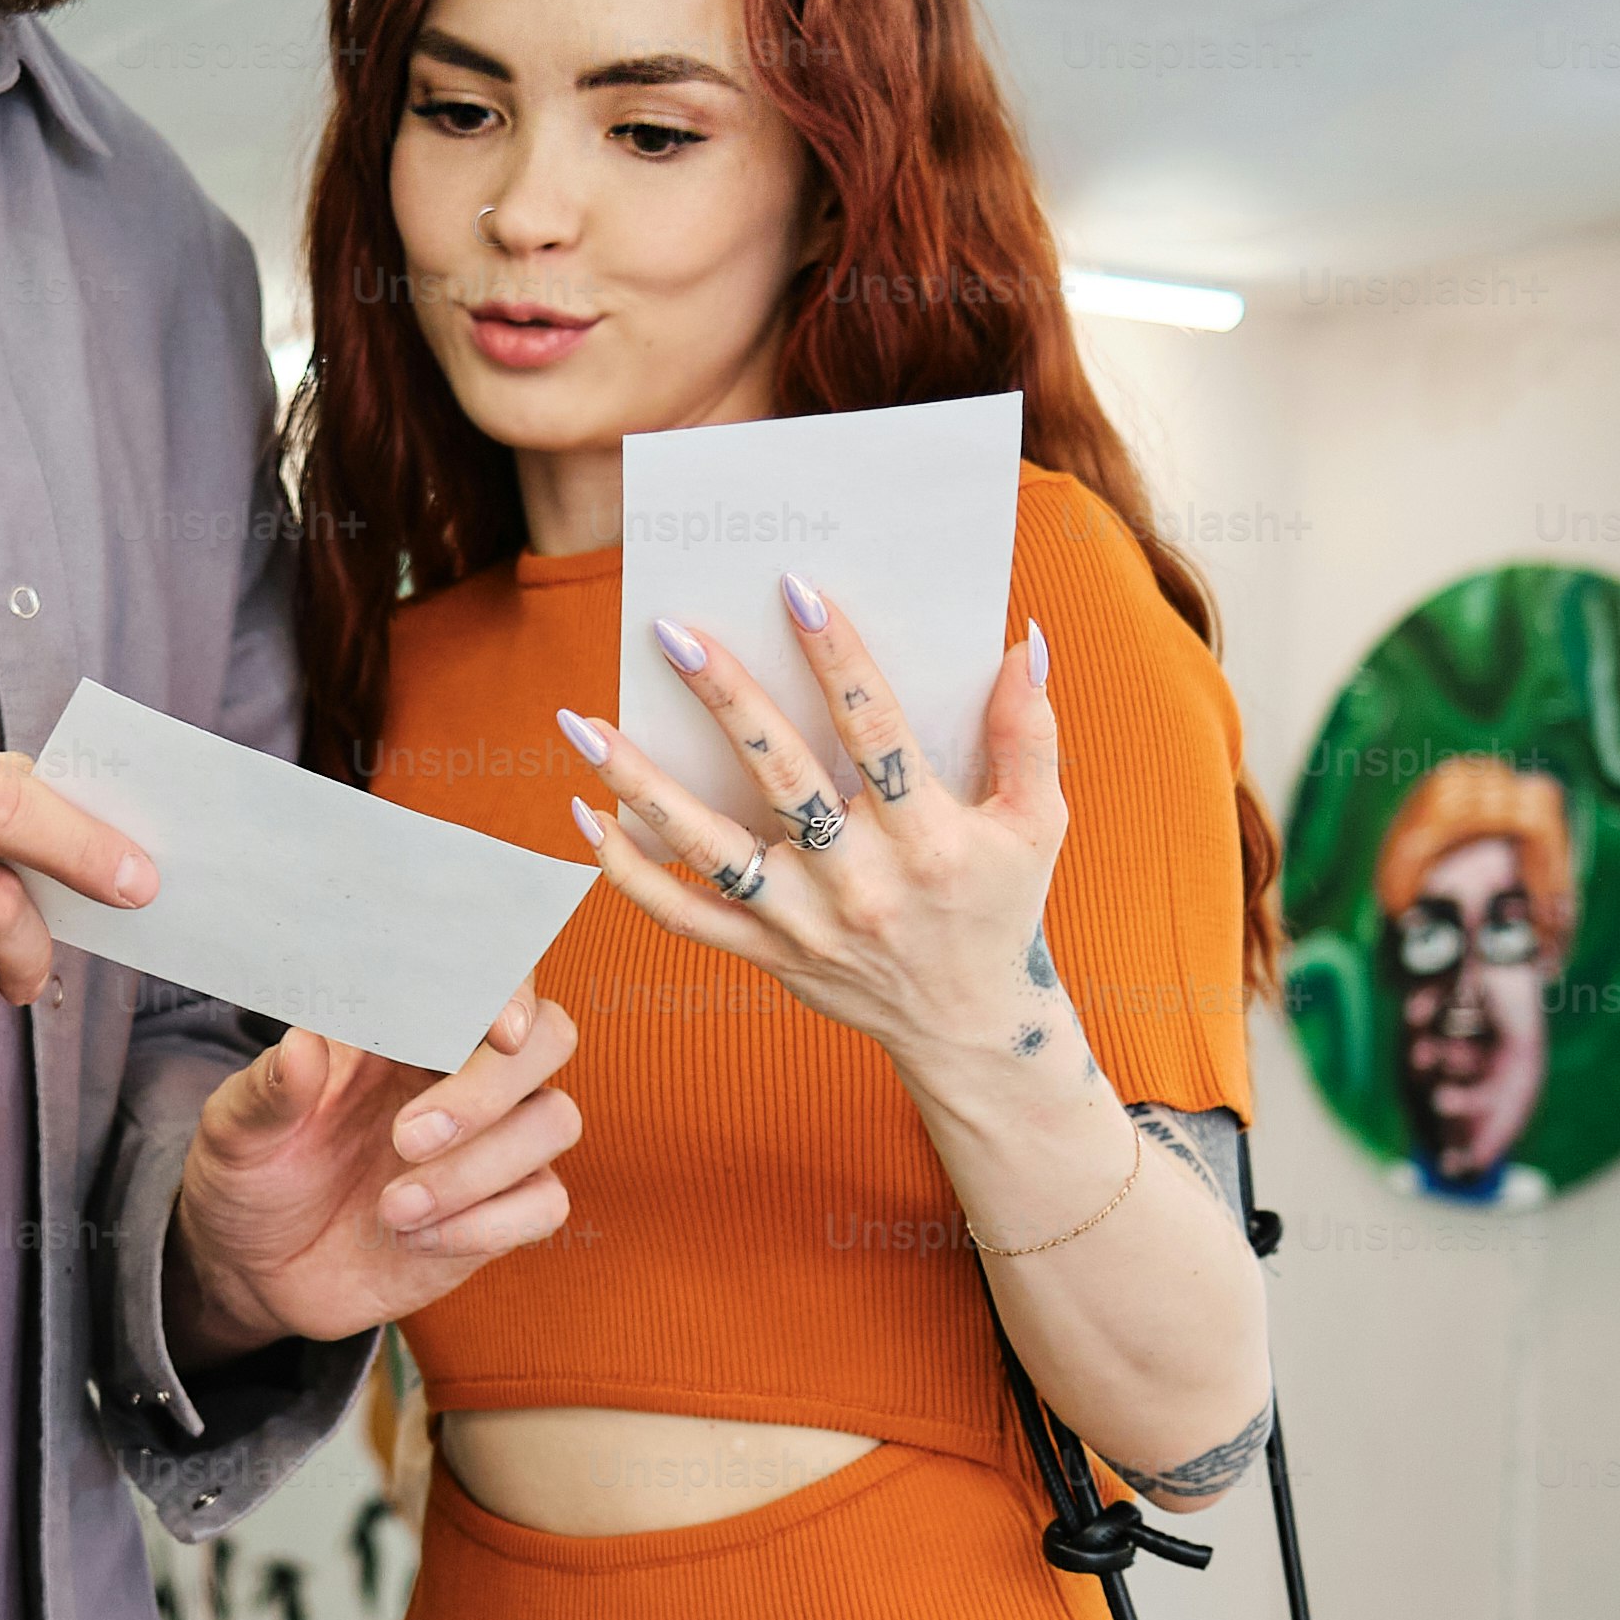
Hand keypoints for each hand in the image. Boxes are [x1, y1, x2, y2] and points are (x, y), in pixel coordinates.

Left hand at [168, 986, 582, 1358]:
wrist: (257, 1270)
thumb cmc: (254, 1173)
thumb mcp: (236, 1130)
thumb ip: (269, 1089)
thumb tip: (302, 1045)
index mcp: (406, 1028)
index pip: (489, 977)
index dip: (508, 990)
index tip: (495, 1029)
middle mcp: (462, 1072)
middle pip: (548, 1038)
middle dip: (490, 1088)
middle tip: (406, 1137)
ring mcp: (491, 1142)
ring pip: (554, 1120)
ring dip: (476, 1169)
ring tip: (390, 1209)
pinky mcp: (502, 1211)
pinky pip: (545, 1204)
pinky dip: (487, 1225)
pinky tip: (416, 1239)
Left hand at [557, 583, 1084, 1088]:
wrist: (967, 1028)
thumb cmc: (998, 905)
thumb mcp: (1037, 824)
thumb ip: (1030, 734)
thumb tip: (1019, 641)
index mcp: (930, 840)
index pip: (879, 736)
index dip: (840, 662)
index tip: (797, 592)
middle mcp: (860, 883)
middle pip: (781, 780)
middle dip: (726, 702)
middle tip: (674, 632)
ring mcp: (802, 923)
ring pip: (707, 850)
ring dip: (639, 785)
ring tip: (583, 724)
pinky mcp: (764, 954)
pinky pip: (681, 916)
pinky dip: (627, 872)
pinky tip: (585, 816)